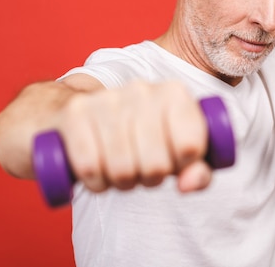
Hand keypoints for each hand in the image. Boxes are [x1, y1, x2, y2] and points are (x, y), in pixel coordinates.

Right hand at [53, 80, 210, 192]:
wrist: (80, 113)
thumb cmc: (140, 137)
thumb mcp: (178, 152)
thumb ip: (199, 171)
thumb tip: (188, 184)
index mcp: (175, 93)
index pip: (191, 146)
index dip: (182, 166)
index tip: (174, 162)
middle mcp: (142, 90)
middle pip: (156, 164)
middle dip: (150, 178)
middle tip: (143, 169)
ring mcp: (107, 99)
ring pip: (122, 169)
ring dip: (122, 182)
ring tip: (121, 169)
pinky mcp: (75, 113)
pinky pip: (90, 166)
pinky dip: (95, 181)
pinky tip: (97, 172)